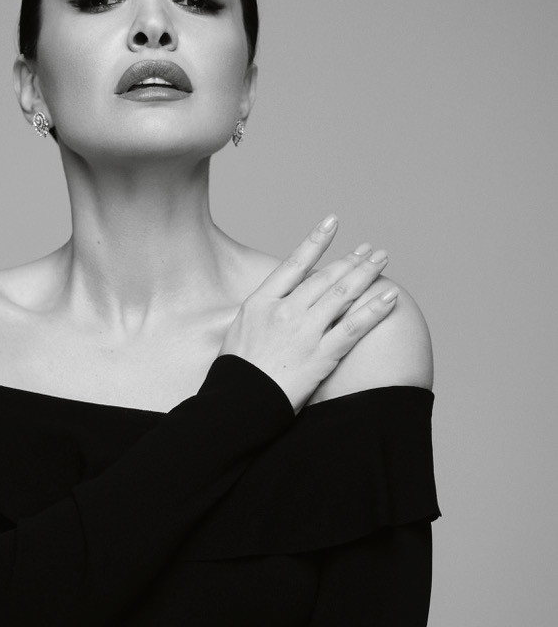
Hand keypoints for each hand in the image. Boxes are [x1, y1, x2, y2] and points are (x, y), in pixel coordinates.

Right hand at [218, 215, 397, 411]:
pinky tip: (390, 296)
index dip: (315, 241)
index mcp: (260, 302)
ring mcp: (304, 332)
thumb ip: (260, 313)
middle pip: (324, 277)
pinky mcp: (321, 355)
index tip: (332, 222)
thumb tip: (274, 303)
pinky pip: (354, 327)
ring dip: (366, 273)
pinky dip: (375, 309)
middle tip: (369, 249)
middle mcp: (284, 311)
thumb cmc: (236, 373)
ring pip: (342, 295)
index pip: (293, 263)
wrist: (238, 404)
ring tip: (381, 260)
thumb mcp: (237, 332)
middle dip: (350, 259)